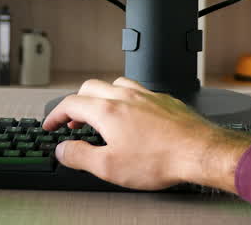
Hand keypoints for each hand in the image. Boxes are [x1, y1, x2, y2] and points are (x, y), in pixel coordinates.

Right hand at [43, 77, 250, 191]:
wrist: (199, 151)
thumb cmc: (160, 159)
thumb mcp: (109, 167)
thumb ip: (80, 156)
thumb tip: (62, 149)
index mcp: (108, 111)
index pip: (71, 103)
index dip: (56, 115)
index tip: (51, 125)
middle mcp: (126, 97)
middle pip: (90, 87)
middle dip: (77, 103)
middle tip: (73, 121)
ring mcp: (147, 95)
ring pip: (116, 84)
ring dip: (102, 96)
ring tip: (101, 114)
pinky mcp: (164, 100)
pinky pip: (138, 91)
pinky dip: (125, 99)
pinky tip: (132, 114)